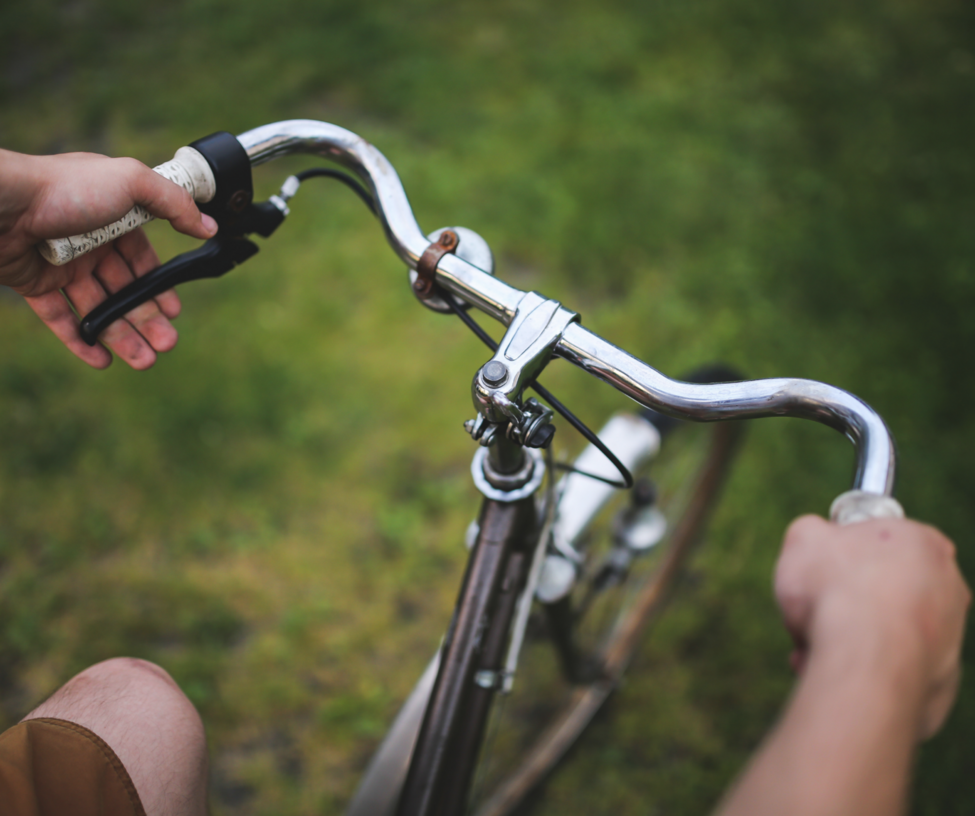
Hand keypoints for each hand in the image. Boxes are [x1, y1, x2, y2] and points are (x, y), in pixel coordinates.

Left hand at [0, 148, 217, 368]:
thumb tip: (208, 225)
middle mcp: (89, 242)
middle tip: (166, 344)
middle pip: (125, 289)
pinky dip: (81, 341)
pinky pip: (62, 318)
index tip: (173, 312)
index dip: (159, 286)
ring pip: (99, 308)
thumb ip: (174, 203)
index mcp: (113, 216)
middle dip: (147, 319)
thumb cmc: (64, 188)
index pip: (142, 258)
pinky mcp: (35, 284)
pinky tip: (102, 361)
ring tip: (144, 361)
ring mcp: (62, 265)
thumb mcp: (132, 182)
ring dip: (123, 336)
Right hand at [776, 515, 969, 738]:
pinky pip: (890, 669)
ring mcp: (951, 635)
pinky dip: (862, 670)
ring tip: (812, 646)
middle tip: (812, 611)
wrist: (863, 658)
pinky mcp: (941, 680)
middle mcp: (949, 585)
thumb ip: (812, 531)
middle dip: (844, 601)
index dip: (840, 554)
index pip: (877, 540)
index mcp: (922, 541)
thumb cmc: (834, 588)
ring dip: (847, 638)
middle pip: (881, 588)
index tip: (818, 569)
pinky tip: (830, 670)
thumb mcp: (803, 536)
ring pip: (884, 632)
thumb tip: (815, 541)